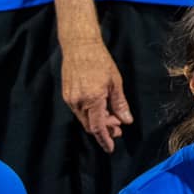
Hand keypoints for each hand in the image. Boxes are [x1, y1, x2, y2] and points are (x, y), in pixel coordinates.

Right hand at [61, 36, 131, 150]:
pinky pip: (79, 110)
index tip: (111, 148)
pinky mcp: (66, 94)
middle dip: (105, 129)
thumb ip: (120, 103)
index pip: (98, 127)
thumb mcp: (115, 82)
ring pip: (84, 118)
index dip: (105, 139)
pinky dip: (90, 113)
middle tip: (119, 128)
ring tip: (112, 117)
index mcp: (92, 99)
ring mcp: (70, 98)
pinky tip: (101, 108)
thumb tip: (126, 120)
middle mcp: (78, 102)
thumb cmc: (100, 60)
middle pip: (91, 125)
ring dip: (98, 121)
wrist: (79, 45)